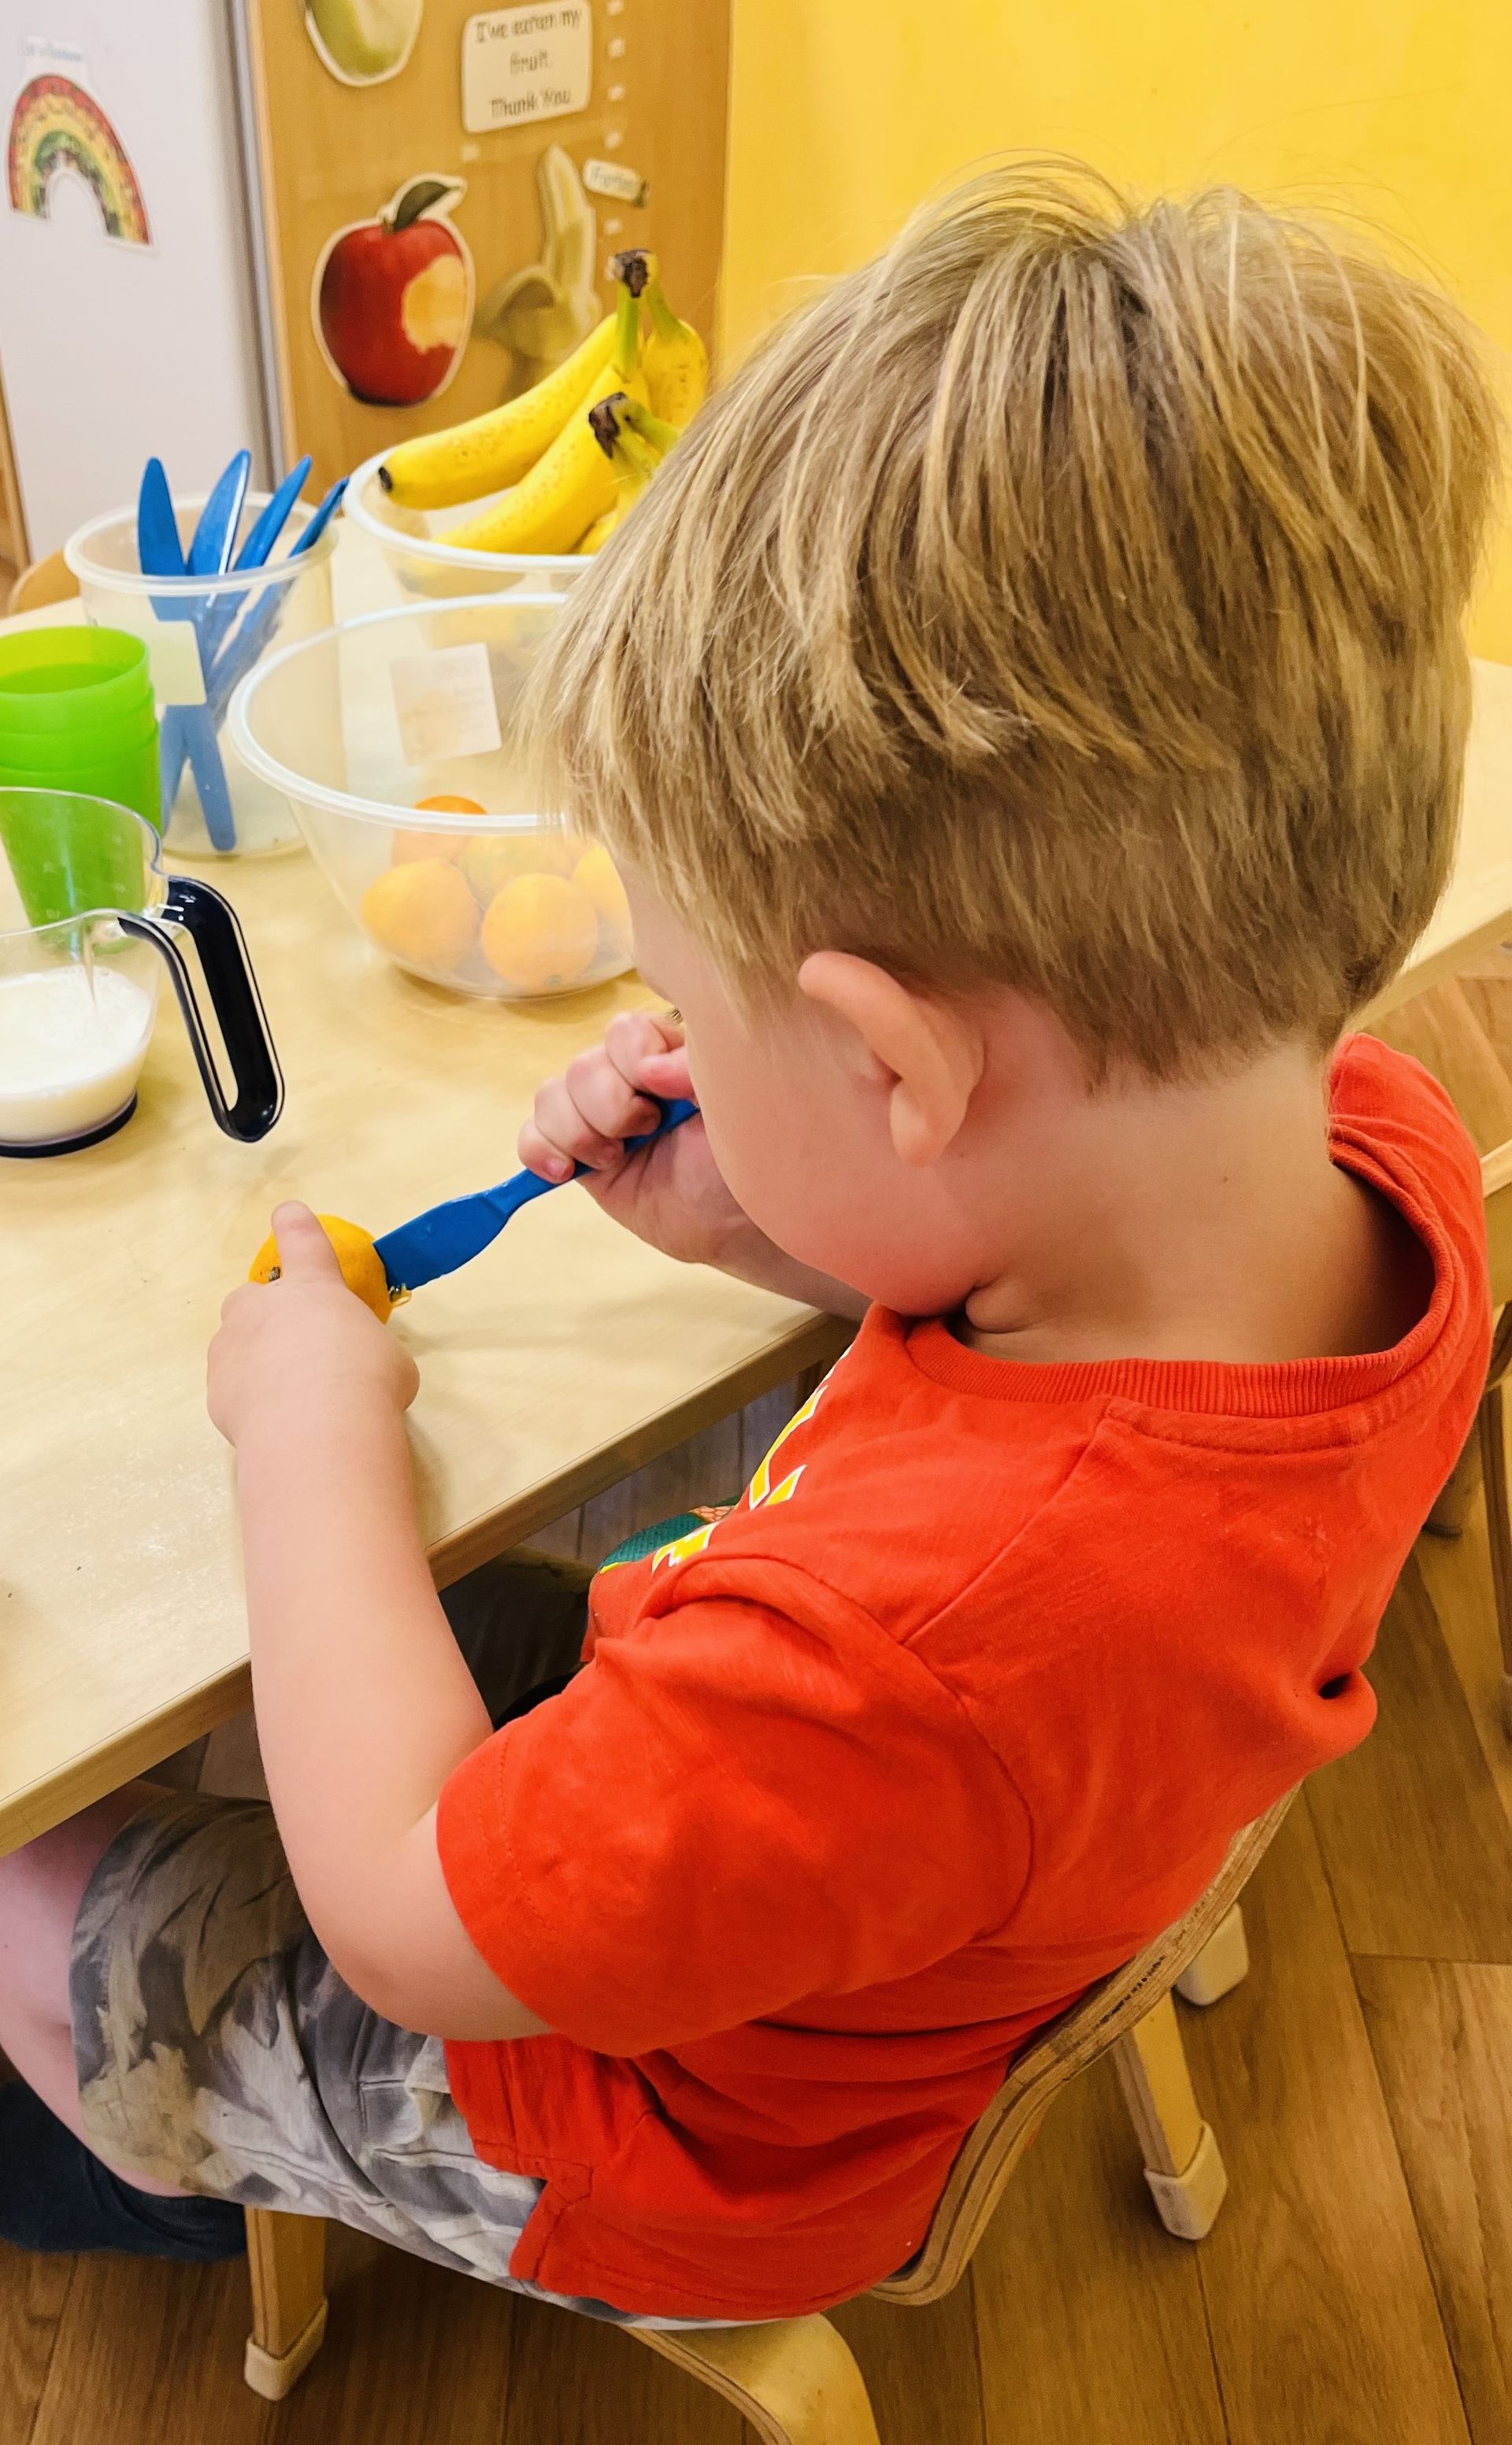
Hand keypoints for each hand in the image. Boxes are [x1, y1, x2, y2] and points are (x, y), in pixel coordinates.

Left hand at [209, 1203, 418, 1446]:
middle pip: (250, 1298)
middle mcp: (264, 1307)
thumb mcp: (388, 1358)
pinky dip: (248, 1399)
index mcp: (314, 1287)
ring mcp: (231, 1345)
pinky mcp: (216, 1388)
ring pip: (234, 1342)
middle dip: (265, 1316)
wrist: (316, 1431)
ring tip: (286, 1396)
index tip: (287, 1213)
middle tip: (295, 1348)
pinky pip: (231, 1386)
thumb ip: (366, 1349)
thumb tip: (363, 1366)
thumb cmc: (367, 1381)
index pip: (302, 1240)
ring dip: (255, 1359)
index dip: (295, 1224)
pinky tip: (274, 1423)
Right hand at [519, 1010, 758, 1268]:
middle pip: (583, 1067)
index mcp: (666, 1055)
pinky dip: (540, 1151)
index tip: (662, 1093)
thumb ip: (696, 1071)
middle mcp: (628, 1080)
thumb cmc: (743, 1160)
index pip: (624, 1032)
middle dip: (610, 1108)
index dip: (632, 1060)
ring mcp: (599, 1117)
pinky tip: (565, 1172)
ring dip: (579, 1133)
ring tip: (615, 1160)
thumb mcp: (737, 1108)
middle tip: (647, 1134)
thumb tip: (650, 1070)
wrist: (732, 1225)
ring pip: (551, 1096)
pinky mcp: (579, 1155)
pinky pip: (533, 1137)